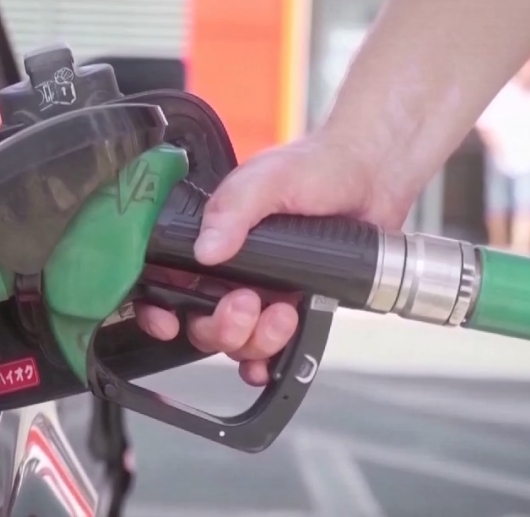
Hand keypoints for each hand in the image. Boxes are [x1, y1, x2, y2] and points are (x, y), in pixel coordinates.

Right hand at [136, 132, 412, 385]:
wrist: (372, 176)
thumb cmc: (314, 166)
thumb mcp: (266, 180)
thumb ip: (232, 210)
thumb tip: (206, 251)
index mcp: (208, 239)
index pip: (164, 281)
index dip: (157, 309)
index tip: (169, 320)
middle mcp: (227, 270)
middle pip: (200, 323)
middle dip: (220, 326)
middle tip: (247, 303)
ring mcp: (260, 292)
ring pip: (234, 342)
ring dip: (253, 341)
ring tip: (283, 314)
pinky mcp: (294, 307)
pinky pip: (270, 351)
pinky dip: (267, 363)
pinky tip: (274, 360)